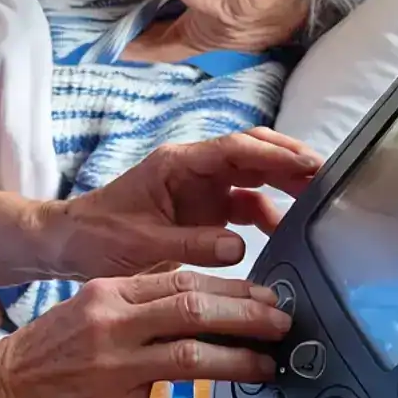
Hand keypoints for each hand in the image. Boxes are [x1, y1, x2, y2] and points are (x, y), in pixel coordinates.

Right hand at [0, 270, 290, 397]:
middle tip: (281, 323)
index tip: (263, 294)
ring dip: (238, 362)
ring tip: (266, 366)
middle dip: (247, 316)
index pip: (181, 280)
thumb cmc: (45, 352)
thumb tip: (196, 302)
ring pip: (190, 358)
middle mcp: (110, 326)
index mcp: (106, 294)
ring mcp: (110, 372)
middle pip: (194, 311)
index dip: (232, 287)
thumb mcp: (86, 307)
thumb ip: (137, 303)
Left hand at [43, 128, 321, 280]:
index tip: (310, 165)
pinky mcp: (203, 211)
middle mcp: (193, 170)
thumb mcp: (140, 244)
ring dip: (284, 189)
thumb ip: (190, 245)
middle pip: (253, 155)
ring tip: (314, 206)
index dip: (276, 155)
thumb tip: (238, 247)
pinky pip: (244, 206)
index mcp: (177, 164)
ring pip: (254, 178)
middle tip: (327, 180)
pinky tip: (285, 235)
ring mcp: (200, 189)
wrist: (71, 245)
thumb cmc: (97, 236)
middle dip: (291, 163)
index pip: (237, 149)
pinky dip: (268, 216)